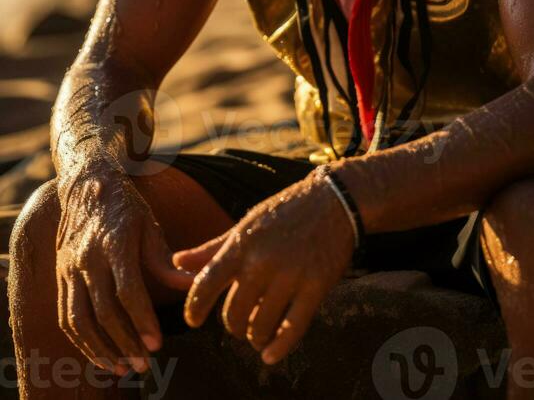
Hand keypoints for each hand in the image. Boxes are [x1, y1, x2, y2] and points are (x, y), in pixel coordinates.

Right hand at [55, 162, 192, 375]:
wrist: (86, 184)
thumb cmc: (126, 206)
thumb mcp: (150, 225)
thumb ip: (165, 261)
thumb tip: (193, 286)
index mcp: (115, 242)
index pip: (127, 291)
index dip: (142, 321)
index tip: (157, 344)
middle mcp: (88, 257)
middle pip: (103, 312)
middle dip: (124, 342)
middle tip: (144, 363)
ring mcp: (70, 267)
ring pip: (79, 320)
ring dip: (99, 349)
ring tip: (121, 368)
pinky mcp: (61, 274)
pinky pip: (66, 315)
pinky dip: (81, 341)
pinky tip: (99, 353)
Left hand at [173, 171, 355, 364]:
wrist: (334, 201)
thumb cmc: (286, 211)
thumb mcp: (247, 224)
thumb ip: (212, 248)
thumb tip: (178, 262)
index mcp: (242, 244)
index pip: (205, 284)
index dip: (194, 308)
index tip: (193, 321)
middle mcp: (262, 261)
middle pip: (233, 314)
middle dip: (233, 325)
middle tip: (239, 324)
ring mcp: (290, 275)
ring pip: (260, 326)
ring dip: (254, 336)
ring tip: (257, 332)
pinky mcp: (316, 287)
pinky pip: (292, 330)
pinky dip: (278, 349)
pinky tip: (269, 355)